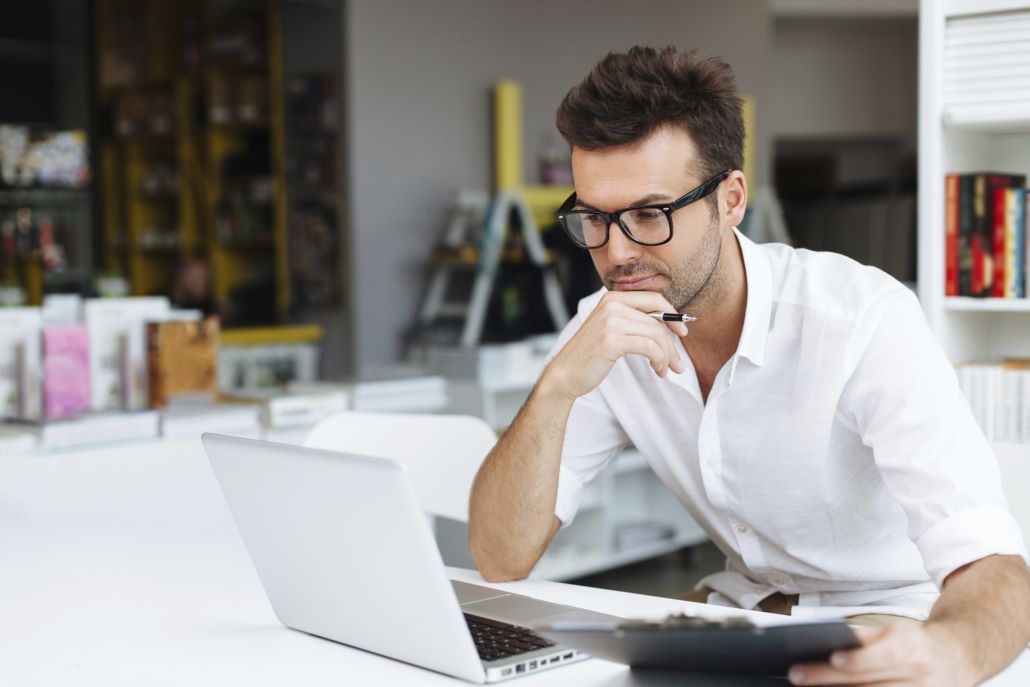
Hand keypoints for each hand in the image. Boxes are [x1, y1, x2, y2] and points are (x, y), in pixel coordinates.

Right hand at [541, 291, 686, 400]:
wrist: (565, 374)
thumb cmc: (590, 354)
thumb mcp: (611, 328)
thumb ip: (633, 320)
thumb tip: (670, 323)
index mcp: (613, 298)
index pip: (654, 298)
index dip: (673, 315)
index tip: (682, 332)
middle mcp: (612, 305)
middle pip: (658, 319)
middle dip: (672, 342)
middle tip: (677, 361)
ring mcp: (611, 321)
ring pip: (656, 334)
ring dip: (666, 355)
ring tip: (666, 369)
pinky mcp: (612, 340)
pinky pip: (649, 346)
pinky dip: (659, 360)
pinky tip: (657, 370)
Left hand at [788, 622, 976, 686]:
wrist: (954, 660)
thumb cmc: (914, 643)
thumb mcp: (892, 629)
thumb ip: (862, 636)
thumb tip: (826, 638)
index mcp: (911, 648)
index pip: (883, 655)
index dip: (858, 659)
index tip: (834, 658)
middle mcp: (917, 675)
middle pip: (868, 682)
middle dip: (829, 680)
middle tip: (798, 675)